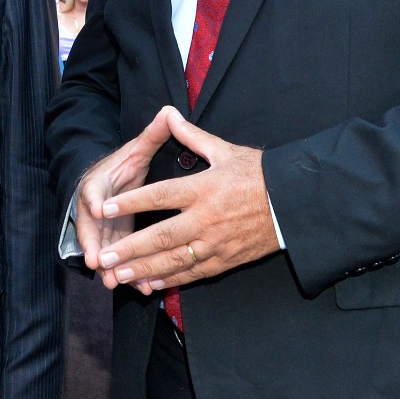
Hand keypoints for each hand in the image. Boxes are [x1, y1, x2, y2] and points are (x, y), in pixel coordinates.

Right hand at [74, 108, 173, 287]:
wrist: (107, 183)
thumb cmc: (121, 167)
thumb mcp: (134, 151)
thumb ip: (152, 136)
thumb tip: (169, 111)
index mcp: (97, 184)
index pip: (92, 191)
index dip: (94, 201)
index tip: (98, 209)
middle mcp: (93, 209)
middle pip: (89, 228)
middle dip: (92, 244)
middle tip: (97, 260)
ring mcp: (100, 229)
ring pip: (102, 249)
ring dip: (107, 266)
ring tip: (112, 282)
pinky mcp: (111, 243)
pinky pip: (117, 261)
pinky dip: (127, 274)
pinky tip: (141, 289)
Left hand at [95, 108, 279, 293]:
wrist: (296, 203)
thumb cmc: (259, 173)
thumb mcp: (224, 150)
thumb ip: (191, 136)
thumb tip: (168, 114)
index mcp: (203, 188)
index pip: (159, 196)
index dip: (131, 203)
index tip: (105, 209)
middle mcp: (206, 218)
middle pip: (161, 236)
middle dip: (130, 249)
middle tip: (103, 258)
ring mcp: (216, 243)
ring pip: (174, 260)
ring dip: (143, 269)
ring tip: (117, 275)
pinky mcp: (226, 259)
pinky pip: (193, 273)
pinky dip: (170, 280)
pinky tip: (149, 284)